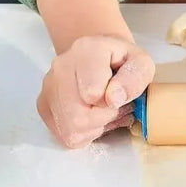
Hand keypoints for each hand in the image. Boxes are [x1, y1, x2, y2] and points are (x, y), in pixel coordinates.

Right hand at [37, 34, 154, 148]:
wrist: (100, 55)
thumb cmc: (122, 61)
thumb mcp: (142, 63)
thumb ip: (135, 77)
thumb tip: (113, 98)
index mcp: (86, 50)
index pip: (93, 93)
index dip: (114, 102)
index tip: (122, 94)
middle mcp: (60, 67)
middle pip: (78, 117)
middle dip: (104, 119)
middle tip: (117, 107)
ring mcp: (48, 87)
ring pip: (70, 131)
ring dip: (95, 128)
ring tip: (106, 111)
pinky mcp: (44, 106)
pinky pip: (65, 136)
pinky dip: (84, 133)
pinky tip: (93, 116)